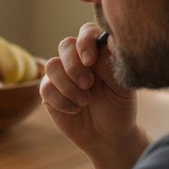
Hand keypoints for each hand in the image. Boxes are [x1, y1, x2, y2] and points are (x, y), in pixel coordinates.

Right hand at [40, 23, 139, 155]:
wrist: (107, 135)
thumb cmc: (119, 107)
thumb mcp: (122, 86)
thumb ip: (110, 63)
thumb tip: (99, 44)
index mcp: (98, 52)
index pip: (87, 32)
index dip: (85, 42)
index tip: (91, 61)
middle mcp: (78, 60)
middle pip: (65, 45)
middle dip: (75, 66)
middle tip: (89, 85)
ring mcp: (61, 75)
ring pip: (51, 66)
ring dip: (68, 86)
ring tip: (85, 101)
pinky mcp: (49, 93)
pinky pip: (45, 88)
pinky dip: (62, 101)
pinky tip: (75, 109)